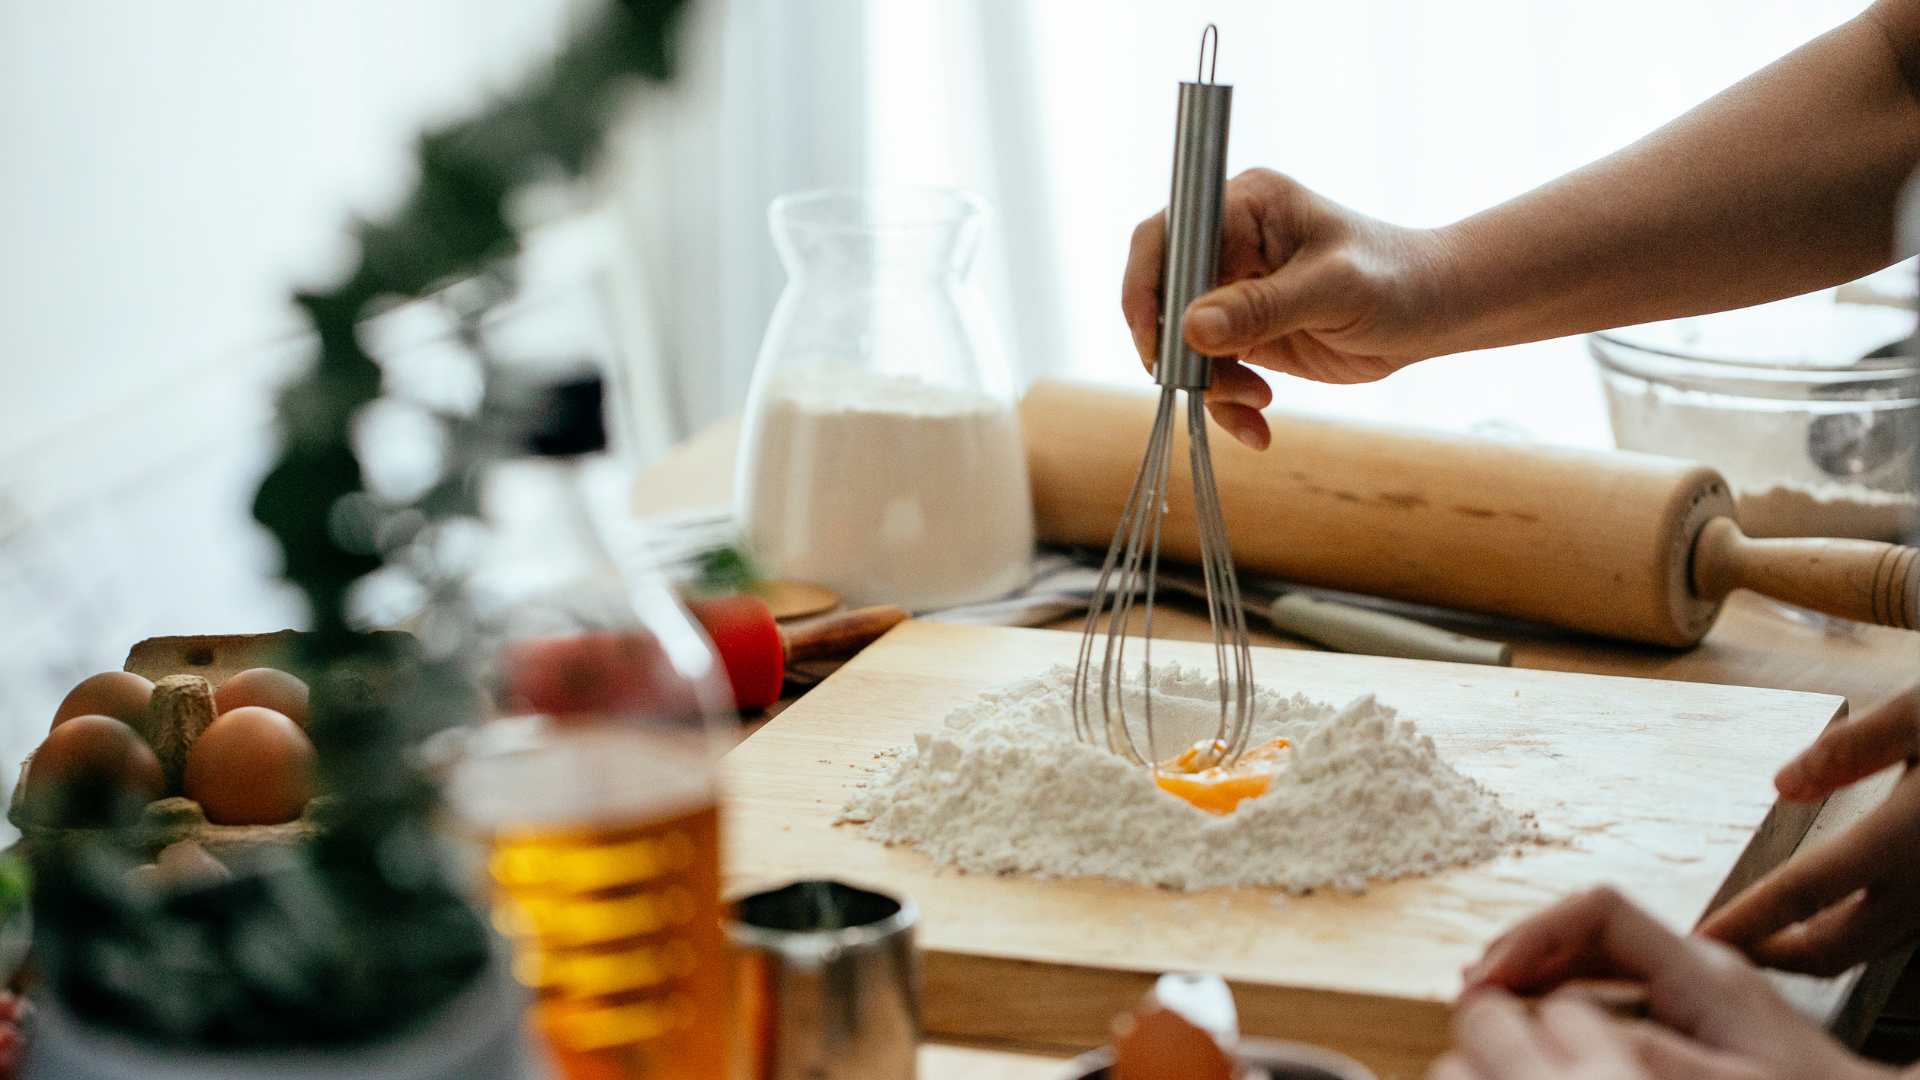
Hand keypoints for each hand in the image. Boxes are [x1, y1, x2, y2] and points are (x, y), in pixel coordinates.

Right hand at [1121, 169, 1458, 448]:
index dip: (1146, 286)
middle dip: (1178, 350)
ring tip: (1256, 405)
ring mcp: (1234, 291)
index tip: (1154, 340)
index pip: (1168, 236)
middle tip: (1203, 385)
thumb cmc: (1399, 280)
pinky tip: (1259, 425)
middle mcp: (1231, 244)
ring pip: (1184, 344)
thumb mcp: (1334, 291)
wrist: (1438, 312)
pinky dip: (1228, 404)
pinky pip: (1212, 372)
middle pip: (1165, 297)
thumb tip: (1191, 328)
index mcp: (1245, 206)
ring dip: (1209, 385)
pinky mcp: (1245, 333)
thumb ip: (1262, 307)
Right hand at [1453, 886, 1879, 1079]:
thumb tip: (1568, 1026)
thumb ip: (1654, 1056)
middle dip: (1523, 951)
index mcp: (1702, 972)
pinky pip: (1618, 984)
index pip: (1598, 911)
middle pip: (1589, 926)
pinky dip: (1569, 996)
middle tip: (1470, 992)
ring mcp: (1701, 986)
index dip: (1533, 936)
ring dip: (1540, 973)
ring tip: (1493, 1004)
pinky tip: (1546, 1024)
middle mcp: (1699, 965)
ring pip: (1599, 954)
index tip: (1487, 980)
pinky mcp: (1704, 1014)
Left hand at [1699, 693, 1919, 973]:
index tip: (1703, 937)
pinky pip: (1904, 930)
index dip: (1748, 920)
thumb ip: (1851, 749)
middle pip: (1836, 947)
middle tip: (1723, 946)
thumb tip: (1782, 785)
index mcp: (1905, 837)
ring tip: (1764, 937)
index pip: (1805, 892)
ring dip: (1817, 950)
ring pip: (1873, 947)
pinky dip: (1859, 933)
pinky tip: (1835, 912)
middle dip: (1775, 955)